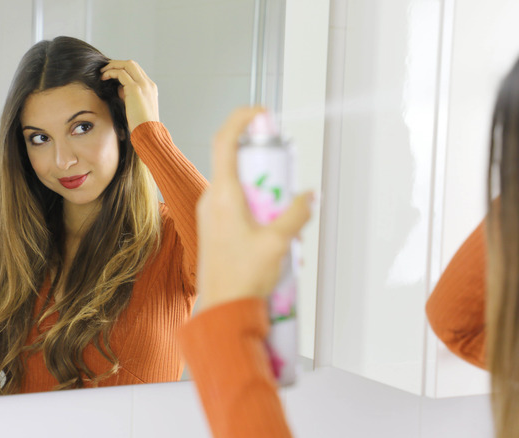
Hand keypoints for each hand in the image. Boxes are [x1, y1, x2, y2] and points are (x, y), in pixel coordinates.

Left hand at [100, 60, 158, 130]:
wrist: (148, 132)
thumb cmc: (141, 125)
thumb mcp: (135, 107)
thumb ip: (128, 96)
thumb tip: (118, 88)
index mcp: (150, 88)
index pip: (137, 71)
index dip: (124, 69)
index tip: (112, 73)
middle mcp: (148, 84)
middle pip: (132, 64)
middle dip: (117, 63)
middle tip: (105, 69)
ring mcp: (143, 85)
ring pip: (127, 65)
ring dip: (113, 66)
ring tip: (102, 72)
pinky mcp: (135, 89)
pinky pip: (121, 73)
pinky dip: (111, 73)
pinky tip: (104, 78)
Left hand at [196, 107, 312, 309]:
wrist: (222, 311)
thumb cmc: (242, 280)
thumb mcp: (278, 242)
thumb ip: (295, 214)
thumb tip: (308, 196)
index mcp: (223, 196)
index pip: (225, 141)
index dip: (241, 120)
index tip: (261, 113)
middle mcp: (212, 200)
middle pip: (236, 162)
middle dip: (264, 162)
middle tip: (285, 174)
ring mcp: (211, 214)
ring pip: (238, 185)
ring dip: (263, 189)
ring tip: (282, 213)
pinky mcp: (215, 227)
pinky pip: (236, 203)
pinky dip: (257, 205)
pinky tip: (273, 229)